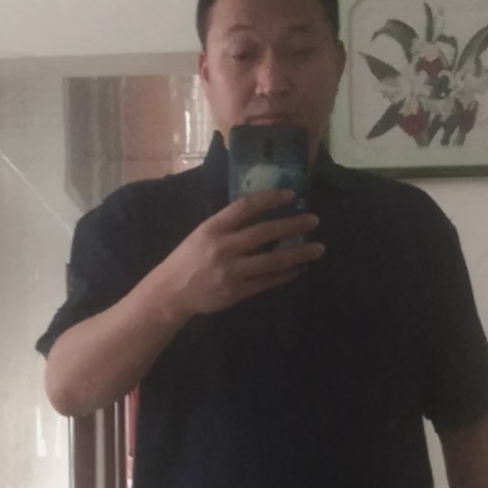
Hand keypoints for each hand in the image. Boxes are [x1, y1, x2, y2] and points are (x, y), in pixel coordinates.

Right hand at [155, 190, 322, 321]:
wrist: (170, 292)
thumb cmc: (188, 258)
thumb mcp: (202, 234)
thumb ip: (227, 225)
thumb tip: (261, 213)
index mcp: (213, 228)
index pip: (246, 206)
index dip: (270, 198)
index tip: (292, 195)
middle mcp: (223, 247)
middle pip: (264, 232)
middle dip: (292, 225)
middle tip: (314, 220)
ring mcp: (230, 271)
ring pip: (271, 260)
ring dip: (298, 254)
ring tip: (317, 248)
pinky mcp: (235, 292)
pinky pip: (266, 282)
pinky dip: (284, 275)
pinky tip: (298, 269)